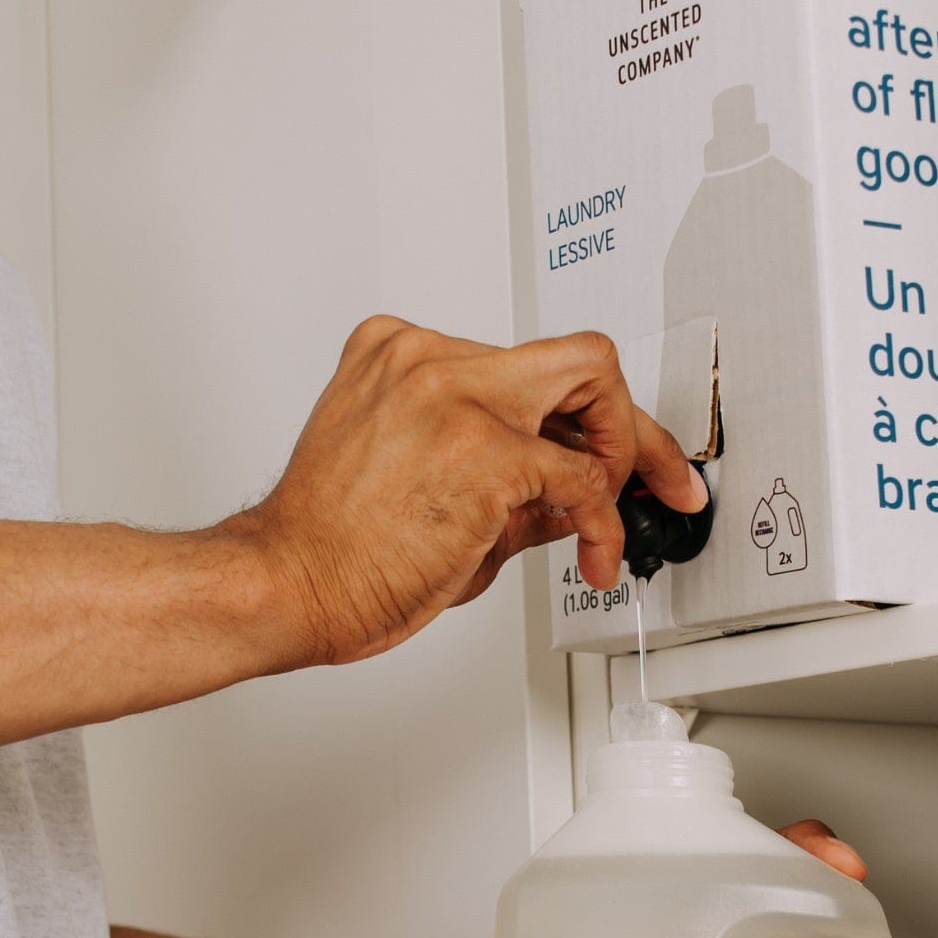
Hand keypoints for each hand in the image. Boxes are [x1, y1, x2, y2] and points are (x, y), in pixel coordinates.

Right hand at [240, 317, 706, 665]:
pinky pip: (582, 479)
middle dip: (627, 419)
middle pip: (574, 355)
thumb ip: (500, 471)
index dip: (574, 418)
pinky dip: (602, 523)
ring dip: (627, 451)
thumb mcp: (418, 480)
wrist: (287, 583)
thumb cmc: (334, 547)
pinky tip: (594, 555)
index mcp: (399, 354)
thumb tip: (572, 488)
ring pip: (596, 382)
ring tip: (615, 511)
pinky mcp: (485, 452)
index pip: (523, 366)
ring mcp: (458, 396)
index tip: (597, 452)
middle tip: (649, 471)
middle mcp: (429, 359)